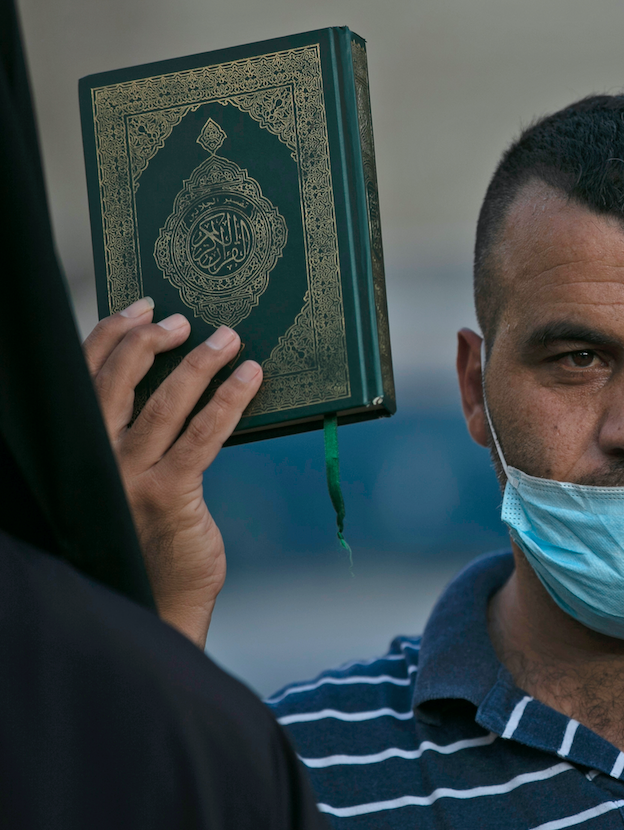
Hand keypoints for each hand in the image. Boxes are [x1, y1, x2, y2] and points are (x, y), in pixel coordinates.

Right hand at [83, 297, 261, 646]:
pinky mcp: (169, 495)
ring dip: (199, 363)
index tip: (141, 307)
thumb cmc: (152, 536)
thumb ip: (143, 437)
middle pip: (118, 380)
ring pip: (164, 403)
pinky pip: (202, 436)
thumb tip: (183, 380)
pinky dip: (228, 401)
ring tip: (228, 338)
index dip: (112, 335)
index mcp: (87, 448)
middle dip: (150, 340)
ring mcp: (130, 477)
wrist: (158, 600)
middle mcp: (99, 458)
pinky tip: (249, 378)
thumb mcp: (135, 479)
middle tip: (183, 319)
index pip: (90, 377)